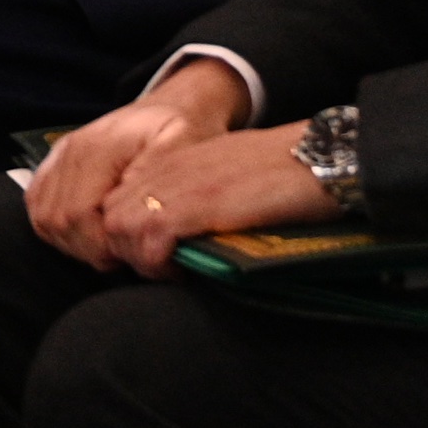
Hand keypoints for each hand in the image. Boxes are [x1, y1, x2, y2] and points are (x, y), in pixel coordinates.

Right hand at [25, 60, 249, 266]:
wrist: (169, 106)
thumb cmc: (181, 129)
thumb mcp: (187, 144)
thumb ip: (160, 177)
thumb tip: (139, 216)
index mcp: (97, 147)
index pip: (78, 214)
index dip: (103, 244)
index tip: (136, 251)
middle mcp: (68, 151)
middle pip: (57, 222)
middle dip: (91, 249)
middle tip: (126, 253)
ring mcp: (56, 158)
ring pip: (44, 221)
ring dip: (76, 244)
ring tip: (111, 245)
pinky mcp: (51, 167)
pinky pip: (38, 211)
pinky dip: (60, 232)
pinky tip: (91, 234)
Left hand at [78, 127, 333, 274]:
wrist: (318, 155)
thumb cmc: (283, 169)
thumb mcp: (223, 173)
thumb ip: (195, 193)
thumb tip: (182, 232)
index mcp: (172, 159)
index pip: (117, 198)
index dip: (126, 232)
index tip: (151, 253)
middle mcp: (166, 168)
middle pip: (110, 216)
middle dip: (124, 249)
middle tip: (158, 269)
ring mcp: (178, 185)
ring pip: (120, 229)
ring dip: (139, 258)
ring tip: (171, 272)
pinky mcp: (197, 205)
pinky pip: (150, 240)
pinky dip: (158, 262)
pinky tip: (185, 271)